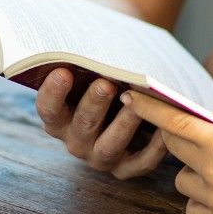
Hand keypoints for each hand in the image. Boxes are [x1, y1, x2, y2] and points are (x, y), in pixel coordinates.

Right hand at [35, 69, 166, 178]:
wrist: (131, 99)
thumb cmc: (109, 79)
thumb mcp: (95, 72)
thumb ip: (91, 63)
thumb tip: (96, 45)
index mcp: (60, 118)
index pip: (49, 109)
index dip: (53, 92)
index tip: (63, 71)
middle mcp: (77, 141)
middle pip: (82, 125)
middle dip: (94, 104)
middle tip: (106, 83)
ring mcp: (101, 156)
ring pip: (109, 146)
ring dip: (122, 124)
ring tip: (136, 102)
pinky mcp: (127, 168)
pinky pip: (142, 162)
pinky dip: (154, 147)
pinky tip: (164, 126)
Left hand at [124, 92, 212, 213]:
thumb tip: (210, 118)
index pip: (172, 122)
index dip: (148, 108)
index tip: (129, 96)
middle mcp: (210, 173)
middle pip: (173, 148)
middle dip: (181, 137)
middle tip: (204, 135)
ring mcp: (212, 202)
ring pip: (182, 180)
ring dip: (194, 170)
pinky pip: (192, 207)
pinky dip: (201, 198)